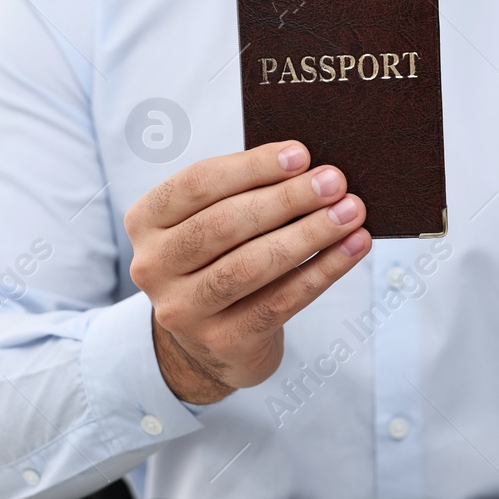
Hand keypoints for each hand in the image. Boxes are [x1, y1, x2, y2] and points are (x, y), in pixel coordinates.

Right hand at [126, 140, 370, 403]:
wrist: (210, 343)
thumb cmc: (220, 261)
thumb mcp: (211, 222)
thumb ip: (243, 193)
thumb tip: (308, 166)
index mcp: (145, 221)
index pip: (197, 184)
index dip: (252, 167)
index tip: (302, 155)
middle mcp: (153, 267)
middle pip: (225, 224)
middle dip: (286, 199)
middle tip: (335, 182)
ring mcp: (183, 310)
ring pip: (252, 265)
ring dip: (309, 234)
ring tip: (350, 213)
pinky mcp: (222, 341)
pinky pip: (281, 301)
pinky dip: (323, 271)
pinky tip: (353, 248)